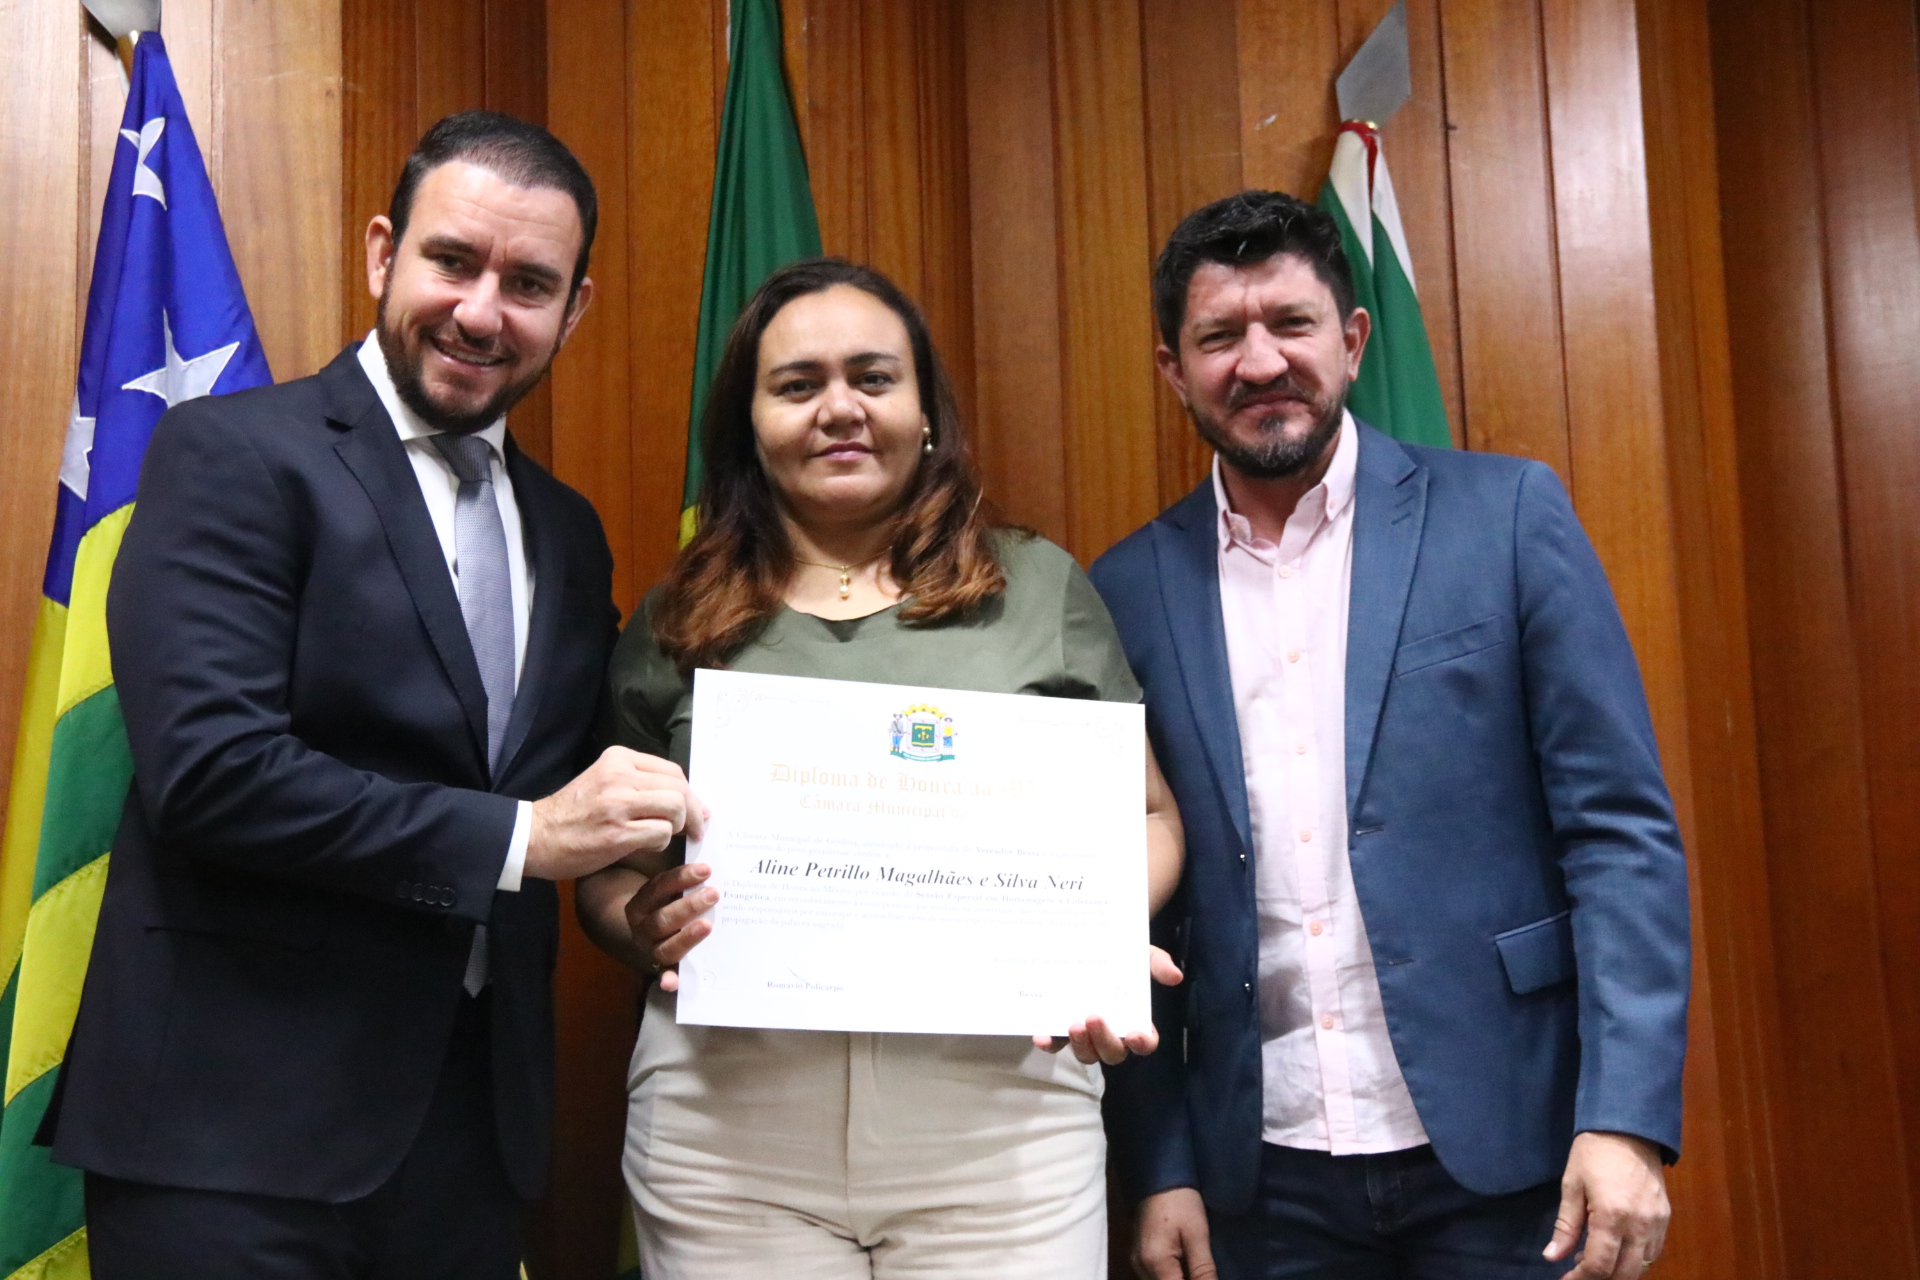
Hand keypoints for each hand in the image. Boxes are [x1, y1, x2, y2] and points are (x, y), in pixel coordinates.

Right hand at [525, 748, 705, 880]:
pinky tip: (648, 846)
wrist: (535, 836)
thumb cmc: (573, 814)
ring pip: (676, 808)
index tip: (696, 809)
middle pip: (679, 788)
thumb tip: (686, 799)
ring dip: (679, 826)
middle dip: (694, 811)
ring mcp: (618, 804)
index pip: (672, 771)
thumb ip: (639, 784)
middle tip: (695, 829)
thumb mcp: (604, 782)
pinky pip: (661, 833)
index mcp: (618, 759)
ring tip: (666, 836)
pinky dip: (662, 842)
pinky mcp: (616, 833)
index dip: (690, 793)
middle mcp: (619, 776)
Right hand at [624, 861, 717, 990]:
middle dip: (689, 906)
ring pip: (666, 947)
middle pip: (663, 919)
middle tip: (714, 894)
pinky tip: (672, 984)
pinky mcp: (664, 969)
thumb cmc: (668, 901)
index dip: (681, 878)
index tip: (706, 869)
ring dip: (686, 938)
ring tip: (708, 925)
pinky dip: (668, 981)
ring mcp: (652, 950)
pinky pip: (665, 977)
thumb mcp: (669, 884)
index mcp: (641, 904)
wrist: (647, 932)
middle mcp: (643, 928)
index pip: (658, 888)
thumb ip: (686, 867)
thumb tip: (709, 824)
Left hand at [1036, 945, 1183, 1064]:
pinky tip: (1041, 1037)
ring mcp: (1085, 1034)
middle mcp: (1111, 1033)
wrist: (1089, 943)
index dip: (1142, 1043)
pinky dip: (1049, 1043)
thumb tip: (1175, 976)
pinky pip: (1055, 1044)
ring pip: (1086, 1054)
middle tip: (1093, 1017)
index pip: (1144, 1043)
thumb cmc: (1122, 956)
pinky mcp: (1060, 1030)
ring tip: (1073, 1024)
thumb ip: (1157, 963)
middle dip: (1104, 1040)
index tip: (1136, 1034)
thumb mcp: (1141, 954)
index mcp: (1135, 1021)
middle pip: (1112, 1053)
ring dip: (1080, 1045)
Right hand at [1133, 1187, 1215, 1279]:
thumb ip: (1203, 1269)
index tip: (1207, 1275)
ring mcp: (1137, 1262)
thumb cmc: (1180, 1200)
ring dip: (1180, 1279)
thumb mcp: (1197, 1234)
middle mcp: (1140, 1267)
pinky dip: (1172, 1276)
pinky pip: (1156, 1277)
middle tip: (1204, 1270)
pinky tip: (1186, 1269)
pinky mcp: (1139, 1256)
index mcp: (1154, 1262)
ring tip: (1198, 1270)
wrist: (1158, 1173)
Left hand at [1544, 1132, 1669, 1276]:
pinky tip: (1616, 1247)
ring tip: (1594, 1257)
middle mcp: (1639, 1226)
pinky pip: (1653, 1251)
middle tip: (1579, 1272)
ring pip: (1643, 1267)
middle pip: (1625, 1274)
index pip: (1599, 1266)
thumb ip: (1565, 1226)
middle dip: (1600, 1279)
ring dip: (1618, 1271)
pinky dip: (1635, 1259)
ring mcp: (1657, 1223)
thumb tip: (1552, 1257)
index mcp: (1612, 1216)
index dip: (1580, 1279)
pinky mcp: (1666, 1217)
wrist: (1629, 1127)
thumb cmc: (1593, 1152)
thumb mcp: (1571, 1185)